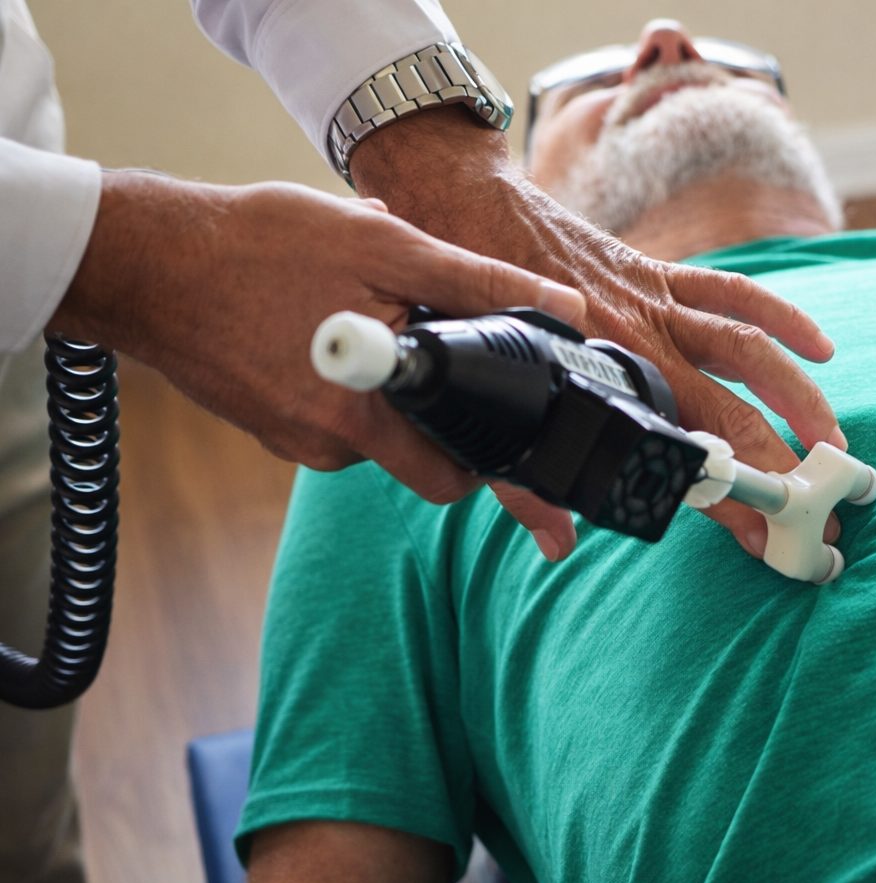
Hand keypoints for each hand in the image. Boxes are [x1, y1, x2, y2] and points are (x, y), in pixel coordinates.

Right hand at [47, 171, 584, 504]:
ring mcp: (293, 440)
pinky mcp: (268, 426)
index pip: (454, 476)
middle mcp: (327, 447)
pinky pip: (336, 410)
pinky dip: (352, 374)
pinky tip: (331, 315)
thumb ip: (479, 285)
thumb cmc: (259, 247)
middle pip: (420, 448)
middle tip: (436, 342)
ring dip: (393, 377)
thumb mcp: (386, 246)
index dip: (493, 455)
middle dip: (440, 402)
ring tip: (372, 307)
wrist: (144, 261)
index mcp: (363, 419)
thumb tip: (565, 308)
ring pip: (378, 424)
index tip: (513, 426)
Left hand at [349, 107, 843, 560]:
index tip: (764, 539)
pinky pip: (731, 293)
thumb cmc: (463, 304)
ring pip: (747, 353)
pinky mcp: (656, 272)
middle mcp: (637, 342)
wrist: (456, 200)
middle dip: (779, 467)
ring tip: (833, 443)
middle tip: (818, 511)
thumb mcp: (485, 398)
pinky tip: (821, 347)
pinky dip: (779, 317)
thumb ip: (521, 476)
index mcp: (598, 380)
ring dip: (797, 398)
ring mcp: (653, 302)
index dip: (728, 501)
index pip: (681, 454)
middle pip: (729, 414)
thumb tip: (558, 543)